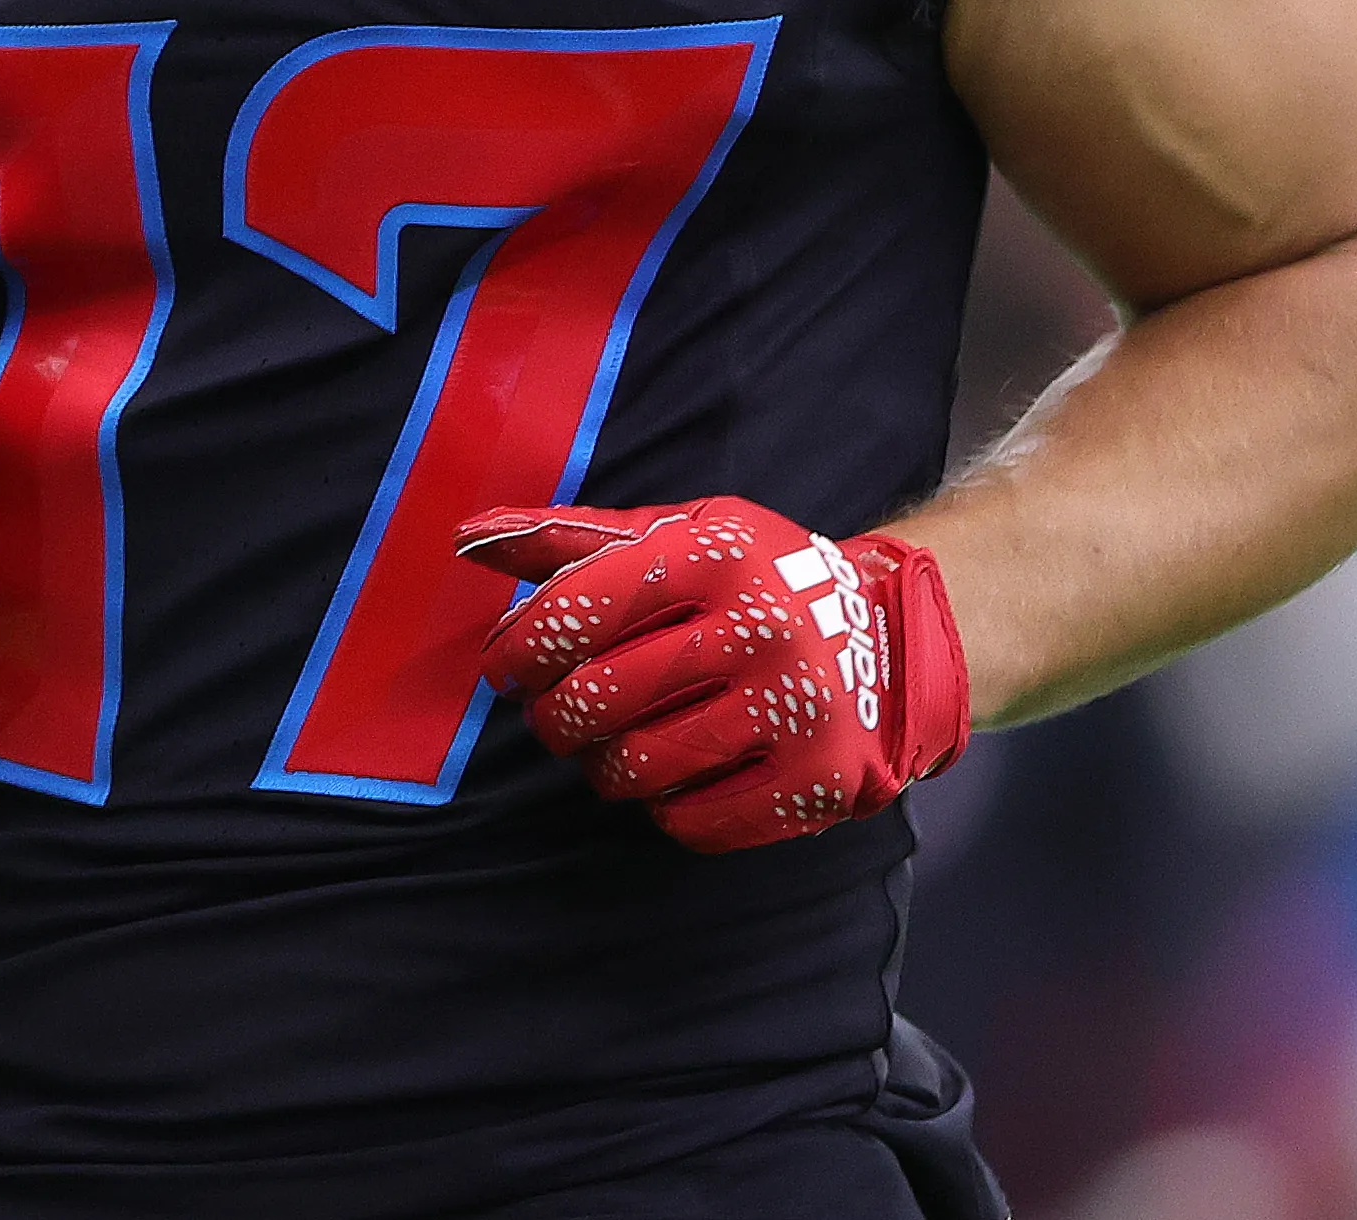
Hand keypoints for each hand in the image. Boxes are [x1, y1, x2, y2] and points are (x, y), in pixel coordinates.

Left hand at [452, 496, 968, 852]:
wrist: (888, 640)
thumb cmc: (752, 583)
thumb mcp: (677, 535)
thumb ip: (572, 540)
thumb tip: (468, 538)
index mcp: (716, 555)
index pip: (578, 608)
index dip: (522, 649)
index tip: (506, 670)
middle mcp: (761, 628)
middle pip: (598, 699)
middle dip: (555, 719)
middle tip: (556, 718)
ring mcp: (796, 710)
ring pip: (639, 766)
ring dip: (603, 767)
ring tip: (609, 748)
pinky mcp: (818, 781)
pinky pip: (696, 821)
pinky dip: (664, 808)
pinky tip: (671, 778)